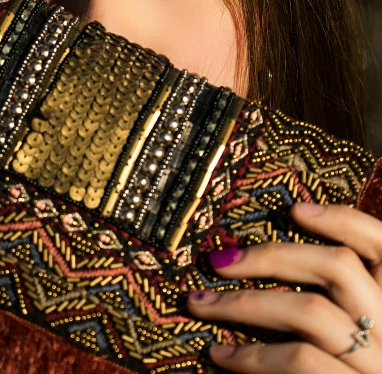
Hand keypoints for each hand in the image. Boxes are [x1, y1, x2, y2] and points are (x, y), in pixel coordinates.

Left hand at [187, 203, 381, 372]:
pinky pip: (297, 363)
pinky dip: (252, 356)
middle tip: (220, 259)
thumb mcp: (375, 330)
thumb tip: (295, 245)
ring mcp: (376, 364)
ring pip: (308, 311)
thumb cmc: (366, 367)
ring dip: (245, 302)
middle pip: (336, 267)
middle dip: (272, 256)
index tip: (295, 208)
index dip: (341, 218)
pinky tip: (222, 354)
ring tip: (202, 302)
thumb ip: (357, 300)